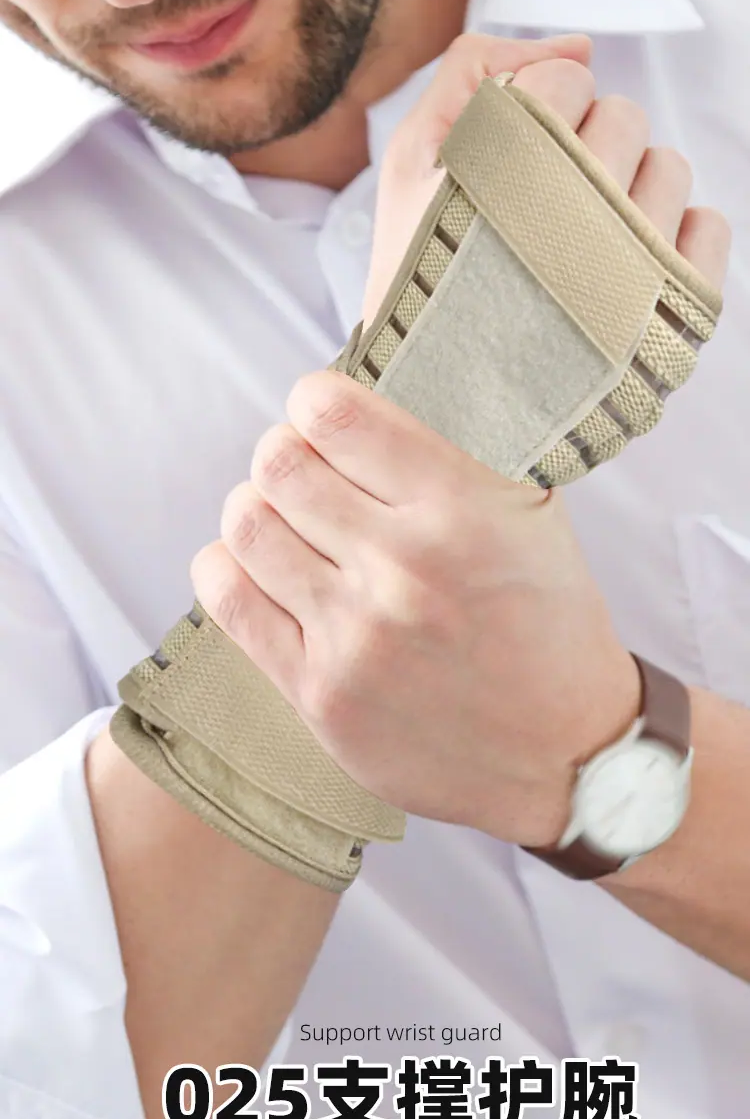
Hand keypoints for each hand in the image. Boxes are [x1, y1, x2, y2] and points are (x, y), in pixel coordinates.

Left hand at [192, 36, 730, 847]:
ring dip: (261, 510)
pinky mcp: (319, 696)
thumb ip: (453, 437)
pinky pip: (226, 595)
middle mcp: (403, 571)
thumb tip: (390, 362)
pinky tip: (273, 569)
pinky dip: (235, 567)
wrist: (571, 755)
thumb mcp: (528, 507)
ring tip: (301, 522)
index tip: (336, 415)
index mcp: (466, 507)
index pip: (327, 404)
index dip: (320, 402)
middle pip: (274, 457)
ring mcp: (352, 641)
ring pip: (243, 521)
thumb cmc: (556, 622)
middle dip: (292, 456)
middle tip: (320, 470)